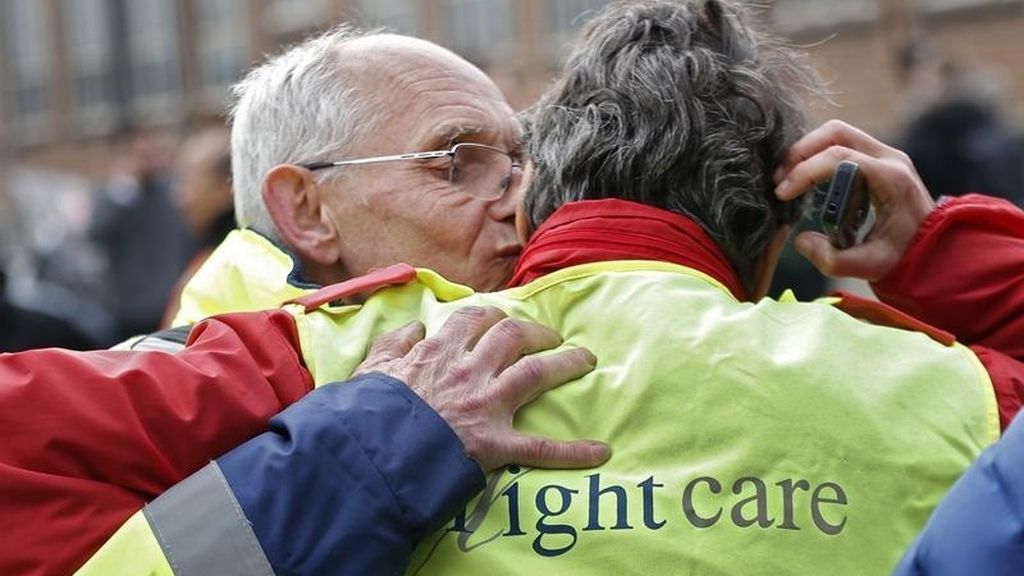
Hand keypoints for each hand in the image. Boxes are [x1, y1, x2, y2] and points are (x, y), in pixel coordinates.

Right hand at [354, 306, 609, 471]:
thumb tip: (417, 326)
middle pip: (513, 336)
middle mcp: (468, 371)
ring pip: (536, 373)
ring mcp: (485, 405)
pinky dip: (573, 451)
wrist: (371, 451)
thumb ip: (393, 343)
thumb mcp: (370, 369)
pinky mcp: (496, 445)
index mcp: (439, 352)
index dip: (492, 316)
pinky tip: (601, 451)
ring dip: (566, 362)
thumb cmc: (367, 412)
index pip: (473, 320)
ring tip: (585, 359)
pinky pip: (540, 448)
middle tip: (549, 336)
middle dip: (536, 332)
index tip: (500, 319)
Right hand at [773, 119, 935, 280]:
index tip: (783, 193)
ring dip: (807, 150)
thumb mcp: (870, 266)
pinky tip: (804, 176)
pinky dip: (817, 153)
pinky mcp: (877, 157)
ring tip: (788, 177)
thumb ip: (833, 260)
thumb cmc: (903, 255)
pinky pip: (841, 142)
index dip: (805, 171)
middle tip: (780, 179)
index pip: (839, 157)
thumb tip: (800, 239)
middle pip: (836, 133)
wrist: (933, 246)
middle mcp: (890, 158)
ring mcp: (885, 154)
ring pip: (837, 132)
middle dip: (801, 152)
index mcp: (891, 178)